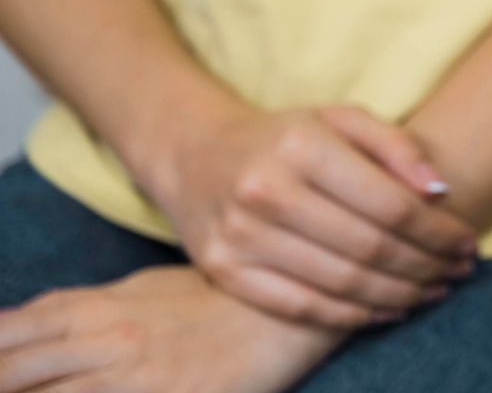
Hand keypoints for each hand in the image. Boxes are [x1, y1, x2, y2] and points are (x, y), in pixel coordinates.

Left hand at [0, 267, 337, 392]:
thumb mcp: (140, 288)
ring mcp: (136, 379)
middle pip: (14, 374)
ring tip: (23, 392)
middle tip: (1, 385)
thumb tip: (14, 319)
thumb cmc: (212, 299)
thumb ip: (76, 306)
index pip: (9, 335)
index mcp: (94, 310)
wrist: (283, 312)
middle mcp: (105, 342)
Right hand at [146, 104, 475, 327]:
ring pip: (340, 283)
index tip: (469, 240)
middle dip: (427, 265)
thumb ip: (396, 146)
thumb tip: (441, 189)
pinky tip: (389, 309)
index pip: (389, 203)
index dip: (438, 230)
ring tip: (435, 290)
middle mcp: (265, 192)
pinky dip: (352, 315)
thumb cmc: (289, 136)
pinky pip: (300, 307)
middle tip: (461, 270)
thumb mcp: (342, 119)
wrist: (197, 154)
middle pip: (369, 247)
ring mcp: (240, 236)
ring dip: (400, 294)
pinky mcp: (223, 272)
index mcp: (302, 146)